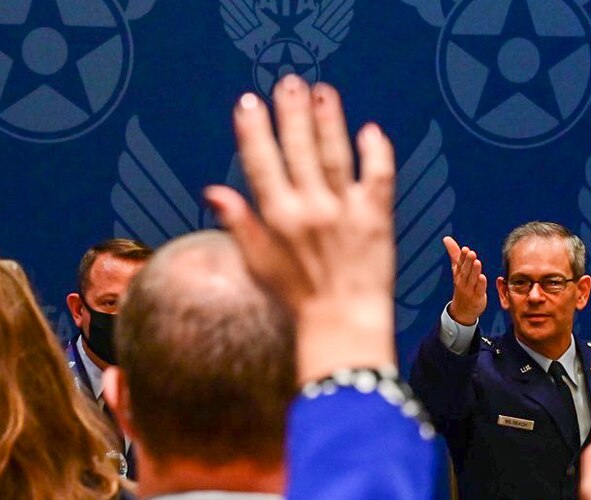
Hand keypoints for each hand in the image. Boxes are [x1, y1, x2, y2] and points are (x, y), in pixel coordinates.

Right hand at [206, 77, 395, 382]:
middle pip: (299, 150)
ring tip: (322, 92)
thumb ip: (239, 224)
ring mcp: (345, 211)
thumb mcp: (259, 264)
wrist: (343, 323)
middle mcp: (310, 210)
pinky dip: (375, 152)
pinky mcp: (376, 218)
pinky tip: (369, 131)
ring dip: (328, 121)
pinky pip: (377, 176)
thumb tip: (213, 191)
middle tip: (288, 84)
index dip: (254, 131)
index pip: (261, 164)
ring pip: (335, 155)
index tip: (248, 103)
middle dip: (291, 114)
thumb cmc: (298, 299)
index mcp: (278, 219)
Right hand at [443, 235, 486, 324]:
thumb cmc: (461, 285)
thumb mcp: (457, 270)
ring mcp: (469, 290)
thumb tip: (446, 238)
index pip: (459, 264)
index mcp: (458, 274)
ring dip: (474, 271)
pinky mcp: (477, 297)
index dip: (462, 257)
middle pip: (465, 271)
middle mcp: (462, 281)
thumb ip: (454, 254)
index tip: (465, 249)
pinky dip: (480, 284)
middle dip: (467, 262)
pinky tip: (482, 277)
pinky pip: (479, 290)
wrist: (462, 311)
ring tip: (477, 262)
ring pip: (471, 279)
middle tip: (471, 253)